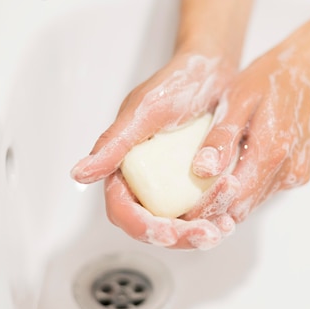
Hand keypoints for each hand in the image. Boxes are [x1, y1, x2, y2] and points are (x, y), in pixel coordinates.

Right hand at [71, 51, 239, 249]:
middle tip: (206, 234)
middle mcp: (146, 180)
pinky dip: (214, 218)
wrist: (211, 71)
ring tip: (223, 229)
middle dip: (178, 237)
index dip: (143, 227)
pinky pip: (200, 211)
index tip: (167, 231)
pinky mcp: (194, 183)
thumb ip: (113, 144)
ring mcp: (171, 183)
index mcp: (124, 167)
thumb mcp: (144, 111)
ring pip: (179, 224)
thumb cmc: (176, 82)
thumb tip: (79, 174)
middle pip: (153, 226)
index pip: (123, 210)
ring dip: (198, 233)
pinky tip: (230, 218)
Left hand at [188, 38, 309, 225]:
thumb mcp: (239, 97)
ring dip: (231, 197)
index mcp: (271, 153)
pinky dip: (247, 186)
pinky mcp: (300, 171)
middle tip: (185, 202)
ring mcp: (297, 173)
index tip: (180, 209)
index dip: (205, 209)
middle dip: (214, 208)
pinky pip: (267, 188)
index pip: (232, 201)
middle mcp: (289, 171)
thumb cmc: (275, 77)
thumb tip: (202, 170)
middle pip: (243, 208)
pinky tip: (232, 169)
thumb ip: (222, 136)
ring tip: (203, 186)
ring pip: (254, 201)